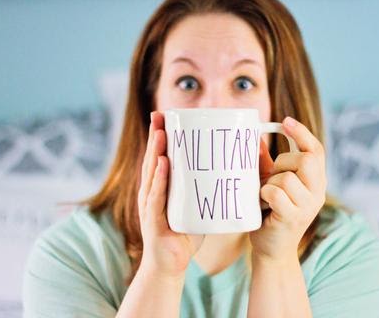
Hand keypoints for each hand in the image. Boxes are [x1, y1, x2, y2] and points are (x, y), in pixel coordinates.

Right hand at [137, 111, 204, 278]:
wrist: (170, 264)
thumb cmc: (183, 234)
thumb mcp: (193, 207)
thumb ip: (204, 190)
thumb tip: (229, 172)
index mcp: (160, 187)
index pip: (159, 157)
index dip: (160, 136)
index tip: (165, 115)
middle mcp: (151, 192)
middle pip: (152, 159)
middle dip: (156, 135)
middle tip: (160, 114)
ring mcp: (149, 205)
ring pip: (152, 173)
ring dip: (156, 150)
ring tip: (162, 131)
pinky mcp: (153, 219)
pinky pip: (156, 196)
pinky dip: (159, 178)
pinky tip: (164, 163)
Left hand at [249, 116, 326, 262]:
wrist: (271, 250)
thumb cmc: (270, 214)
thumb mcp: (272, 185)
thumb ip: (268, 164)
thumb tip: (256, 139)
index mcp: (315, 181)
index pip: (316, 150)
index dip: (302, 133)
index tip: (285, 121)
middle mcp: (317, 192)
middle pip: (304, 160)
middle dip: (282, 163)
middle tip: (271, 178)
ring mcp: (308, 206)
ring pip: (286, 177)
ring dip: (269, 184)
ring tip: (266, 197)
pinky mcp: (294, 218)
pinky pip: (275, 192)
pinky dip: (264, 195)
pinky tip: (264, 205)